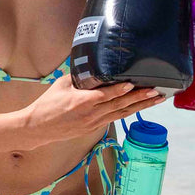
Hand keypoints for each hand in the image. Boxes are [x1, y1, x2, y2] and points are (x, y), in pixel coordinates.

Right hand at [15, 73, 164, 148]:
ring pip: (122, 113)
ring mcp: (94, 123)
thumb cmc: (47, 104)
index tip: (133, 84)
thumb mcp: (61, 85)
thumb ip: (79, 77)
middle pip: (120, 105)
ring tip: (156, 99)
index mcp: (82, 102)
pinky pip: (114, 118)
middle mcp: (91, 114)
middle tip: (156, 91)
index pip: (106, 95)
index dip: (121, 90)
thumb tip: (93, 66)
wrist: (38, 128)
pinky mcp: (94, 128)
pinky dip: (128, 111)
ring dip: (141, 106)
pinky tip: (139, 106)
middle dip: (140, 98)